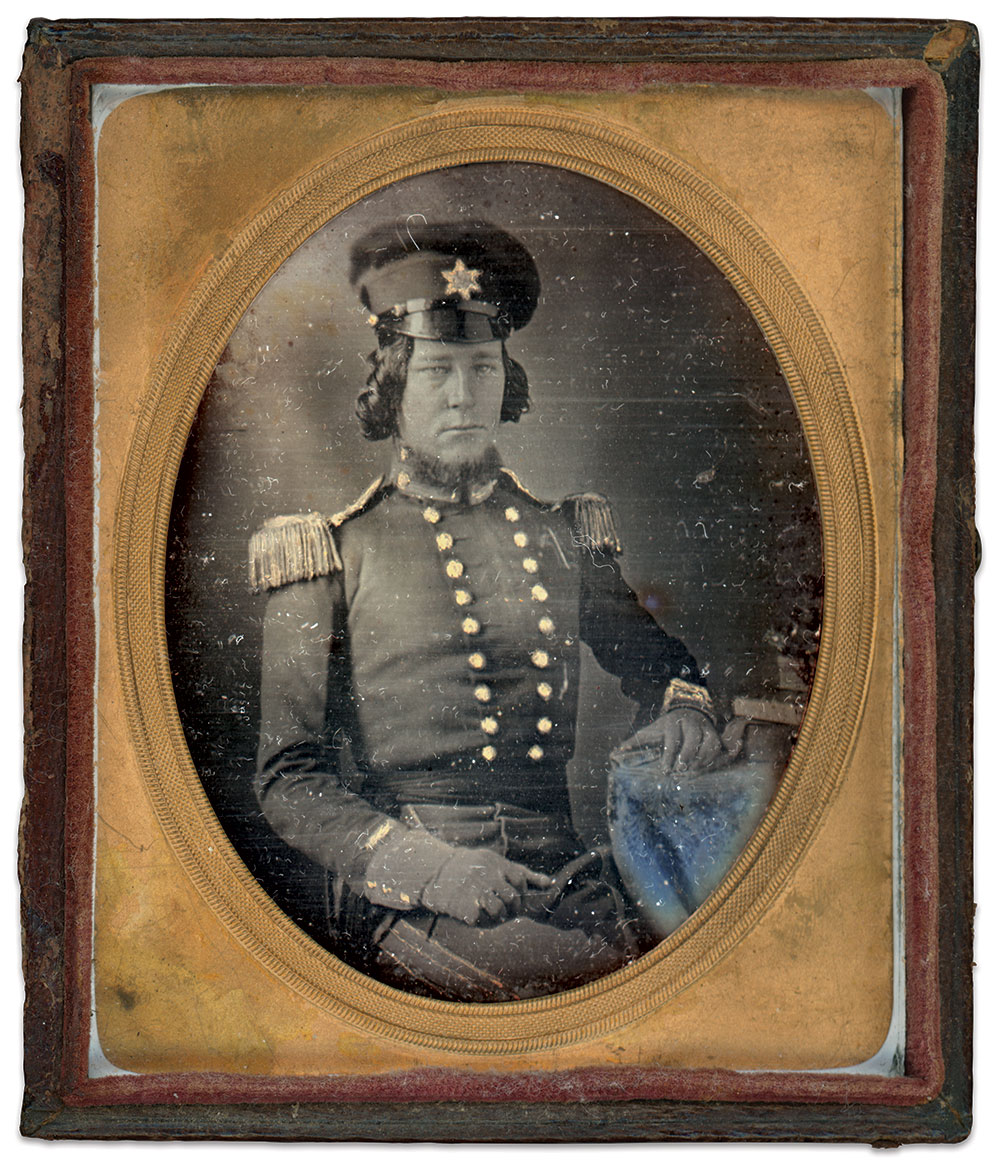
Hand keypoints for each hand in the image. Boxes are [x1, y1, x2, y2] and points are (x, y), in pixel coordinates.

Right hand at [422, 847, 553, 925]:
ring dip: (497, 915)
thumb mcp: (495, 862)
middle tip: (503, 908)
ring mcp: (475, 890)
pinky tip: (473, 913)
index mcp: (496, 863)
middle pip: (512, 897)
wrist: (435, 871)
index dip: (519, 890)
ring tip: (489, 912)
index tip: (511, 894)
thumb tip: (550, 883)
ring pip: (499, 910)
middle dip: (511, 907)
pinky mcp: (463, 906)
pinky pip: (480, 919)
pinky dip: (479, 920)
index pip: (520, 879)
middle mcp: (487, 876)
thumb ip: (523, 873)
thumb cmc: (472, 867)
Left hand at [614, 708, 726, 775]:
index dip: (669, 754)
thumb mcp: (651, 731)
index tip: (665, 771)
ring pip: (709, 743)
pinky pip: (717, 748)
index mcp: (673, 721)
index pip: (672, 737)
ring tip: (692, 773)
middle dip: (688, 755)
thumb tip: (616, 753)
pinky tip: (702, 770)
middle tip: (681, 771)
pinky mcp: (714, 735)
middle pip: (693, 737)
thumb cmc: (665, 728)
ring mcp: (705, 728)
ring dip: (702, 760)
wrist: (688, 712)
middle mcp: (691, 723)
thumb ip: (636, 741)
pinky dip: (711, 760)